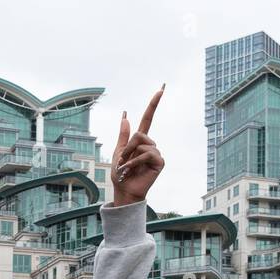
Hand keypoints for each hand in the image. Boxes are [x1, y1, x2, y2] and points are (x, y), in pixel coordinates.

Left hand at [111, 86, 164, 206]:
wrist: (124, 189)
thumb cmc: (120, 174)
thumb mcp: (118, 151)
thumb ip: (123, 135)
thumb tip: (125, 116)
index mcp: (140, 141)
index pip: (148, 118)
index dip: (153, 104)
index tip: (161, 89)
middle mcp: (150, 144)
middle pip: (139, 133)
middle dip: (128, 147)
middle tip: (123, 161)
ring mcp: (156, 152)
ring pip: (142, 143)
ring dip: (130, 155)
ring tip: (127, 167)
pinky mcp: (159, 162)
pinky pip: (147, 154)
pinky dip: (136, 162)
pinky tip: (132, 170)